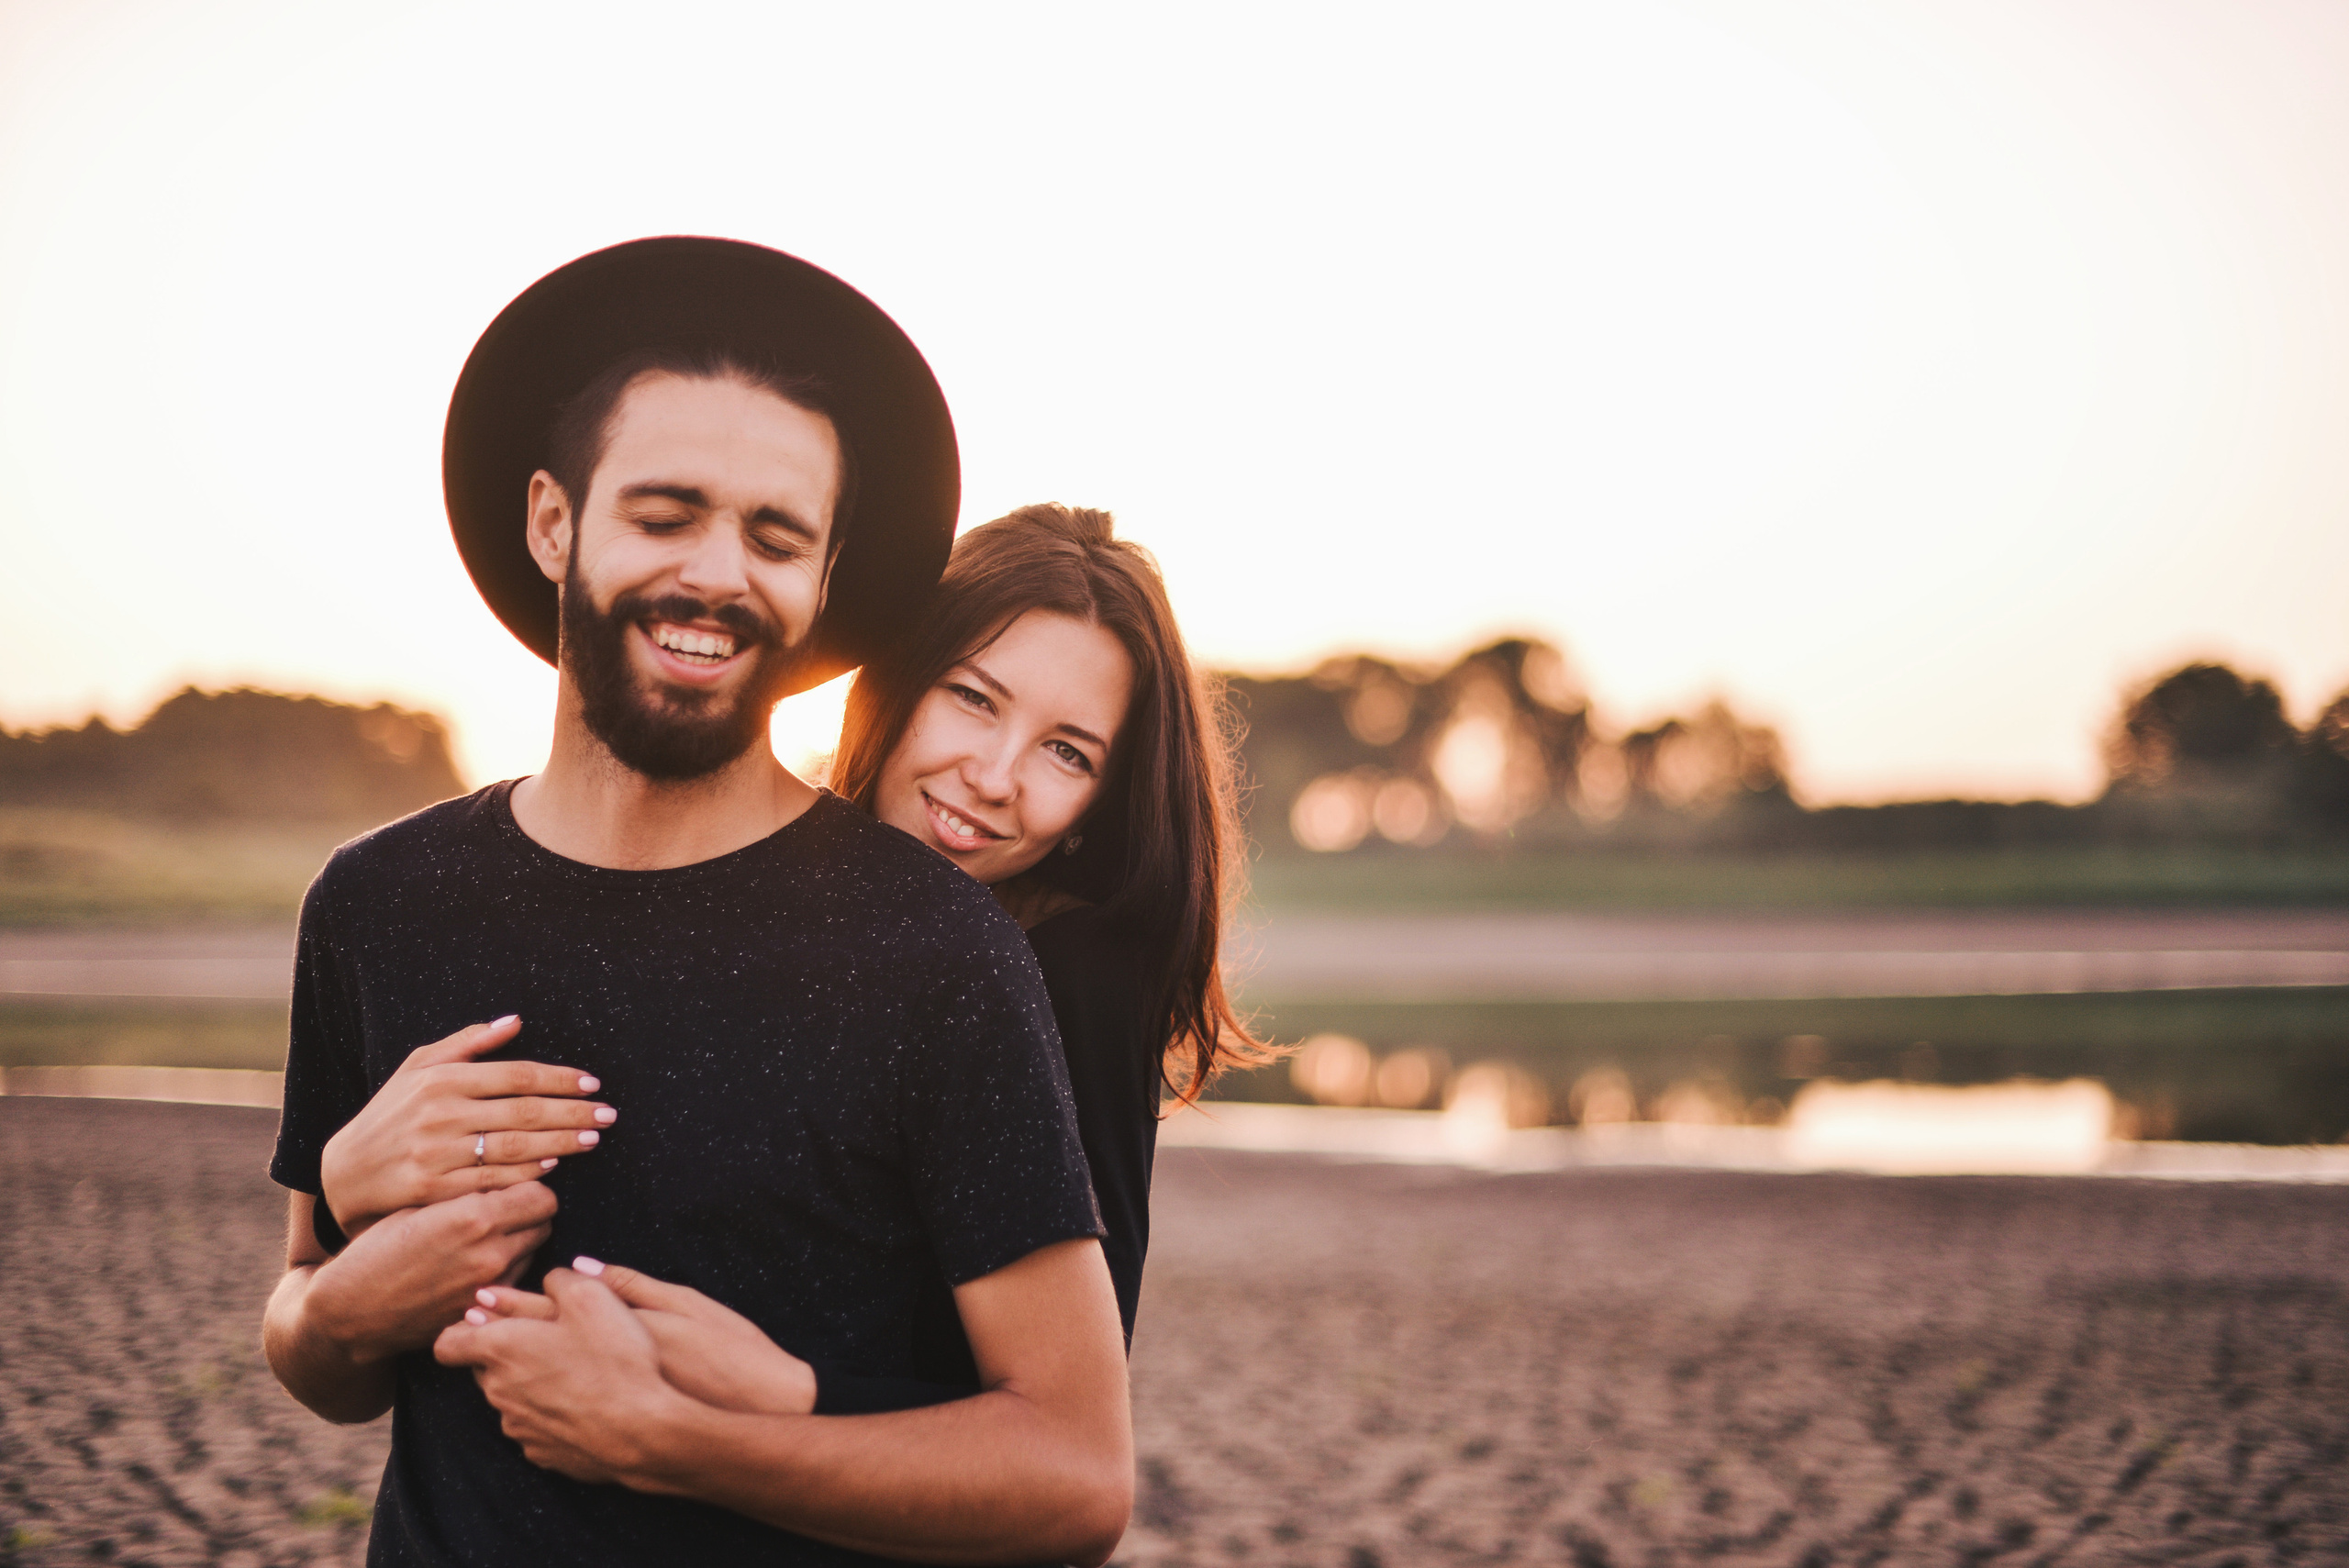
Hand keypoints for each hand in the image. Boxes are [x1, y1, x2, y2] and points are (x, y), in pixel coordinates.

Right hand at [306, 1182, 558, 1363]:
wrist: (350, 1311)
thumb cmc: (377, 1250)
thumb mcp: (419, 1207)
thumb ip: (469, 1192)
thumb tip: (506, 1176)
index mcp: (475, 1218)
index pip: (542, 1195)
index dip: (531, 1188)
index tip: (515, 1188)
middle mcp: (490, 1253)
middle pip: (544, 1224)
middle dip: (529, 1214)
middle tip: (505, 1211)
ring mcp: (489, 1287)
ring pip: (533, 1253)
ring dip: (520, 1243)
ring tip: (486, 1239)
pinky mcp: (483, 1311)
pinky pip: (514, 1281)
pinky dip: (506, 1271)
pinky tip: (477, 1266)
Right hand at [319, 1016, 614, 1238]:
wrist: (345, 1174)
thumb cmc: (390, 1115)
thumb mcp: (417, 1068)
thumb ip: (467, 1043)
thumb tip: (515, 1022)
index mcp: (441, 1079)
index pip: (517, 1075)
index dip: (559, 1079)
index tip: (592, 1083)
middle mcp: (440, 1113)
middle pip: (524, 1111)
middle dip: (573, 1112)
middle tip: (607, 1115)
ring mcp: (436, 1153)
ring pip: (514, 1146)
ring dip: (560, 1143)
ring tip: (590, 1139)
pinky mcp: (433, 1189)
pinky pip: (491, 1180)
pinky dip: (525, 1173)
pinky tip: (551, 1167)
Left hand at [436, 1268, 687, 1485]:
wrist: (640, 1429)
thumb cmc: (615, 1358)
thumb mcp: (593, 1296)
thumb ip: (561, 1279)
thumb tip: (549, 1278)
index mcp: (501, 1348)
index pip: (447, 1342)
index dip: (462, 1330)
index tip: (486, 1322)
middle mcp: (498, 1391)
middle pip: (483, 1368)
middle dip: (507, 1352)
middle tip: (549, 1338)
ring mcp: (518, 1426)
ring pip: (510, 1397)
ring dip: (531, 1383)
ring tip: (576, 1371)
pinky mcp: (540, 1452)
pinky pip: (535, 1425)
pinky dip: (551, 1412)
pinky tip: (585, 1403)